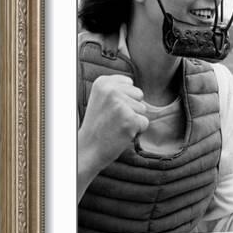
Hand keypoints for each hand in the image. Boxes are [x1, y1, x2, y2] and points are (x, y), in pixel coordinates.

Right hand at [78, 75, 148, 196]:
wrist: (88, 150)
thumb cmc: (97, 126)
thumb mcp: (101, 99)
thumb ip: (118, 90)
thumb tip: (140, 93)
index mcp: (103, 82)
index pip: (129, 83)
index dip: (124, 98)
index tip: (109, 109)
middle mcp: (111, 90)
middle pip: (139, 94)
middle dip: (130, 108)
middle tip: (113, 119)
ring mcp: (120, 104)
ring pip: (142, 109)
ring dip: (133, 119)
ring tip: (116, 126)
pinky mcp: (130, 119)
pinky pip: (145, 122)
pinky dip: (136, 131)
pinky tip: (121, 133)